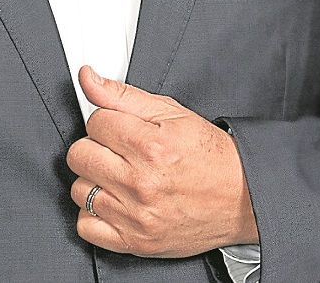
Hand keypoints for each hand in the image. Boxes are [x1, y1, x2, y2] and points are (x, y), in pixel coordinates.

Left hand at [66, 65, 258, 257]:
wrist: (241, 198)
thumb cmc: (207, 155)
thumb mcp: (170, 113)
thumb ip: (122, 95)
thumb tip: (87, 76)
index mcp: (151, 146)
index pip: (95, 122)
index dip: (107, 121)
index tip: (121, 128)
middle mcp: (141, 184)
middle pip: (80, 155)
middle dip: (95, 146)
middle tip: (117, 150)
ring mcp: (137, 217)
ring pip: (79, 189)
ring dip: (94, 179)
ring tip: (118, 175)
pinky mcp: (136, 243)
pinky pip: (86, 226)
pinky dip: (93, 214)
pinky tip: (113, 201)